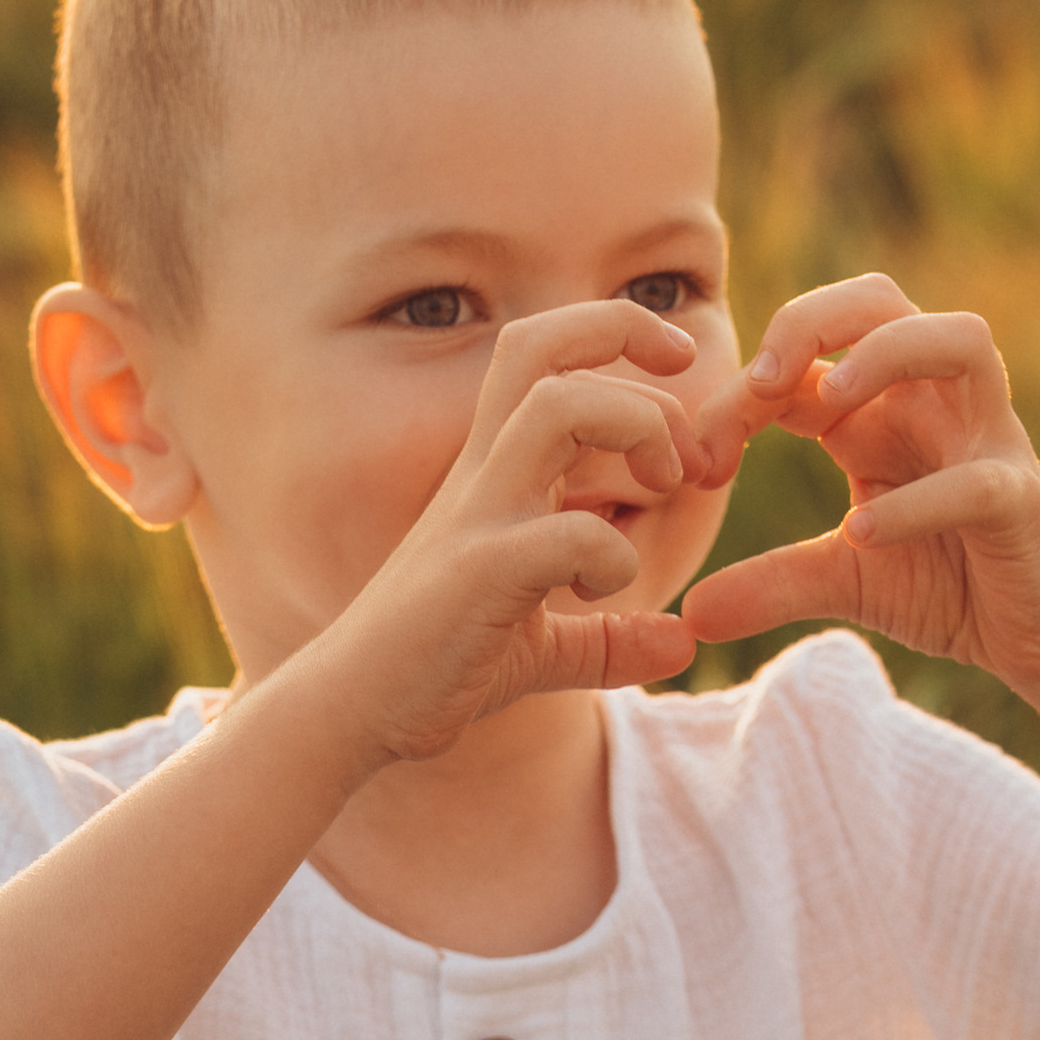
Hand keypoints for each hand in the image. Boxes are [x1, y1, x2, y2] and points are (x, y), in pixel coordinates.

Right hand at [310, 299, 706, 765]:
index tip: (676, 365)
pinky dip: (612, 555)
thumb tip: (681, 644)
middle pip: (543, 342)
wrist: (352, 710)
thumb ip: (610, 639)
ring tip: (662, 488)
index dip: (616, 328)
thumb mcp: (541, 651)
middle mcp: (482, 472)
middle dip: (634, 359)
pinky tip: (601, 592)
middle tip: (686, 452)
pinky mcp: (479, 574)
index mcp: (494, 468)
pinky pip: (567, 533)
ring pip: (558, 406)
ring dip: (635, 427)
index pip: (543, 348)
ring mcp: (477, 516)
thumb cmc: (435, 669)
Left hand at [680, 274, 1039, 696]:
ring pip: (959, 340)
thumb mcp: (844, 579)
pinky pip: (978, 479)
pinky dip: (920, 499)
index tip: (694, 465)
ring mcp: (988, 439)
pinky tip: (863, 532)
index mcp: (882, 410)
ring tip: (828, 402)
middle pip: (881, 299)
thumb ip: (771, 583)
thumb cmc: (952, 585)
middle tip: (758, 383)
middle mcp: (935, 402)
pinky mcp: (1022, 500)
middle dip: (811, 320)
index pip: (803, 360)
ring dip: (889, 352)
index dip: (739, 395)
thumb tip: (690, 615)